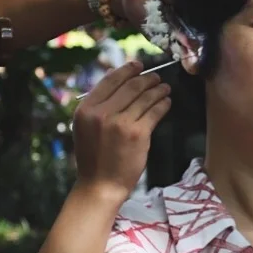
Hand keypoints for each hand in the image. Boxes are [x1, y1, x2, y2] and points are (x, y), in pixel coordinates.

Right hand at [70, 61, 171, 199]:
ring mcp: (121, 123)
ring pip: (145, 97)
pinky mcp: (138, 133)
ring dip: (158, 89)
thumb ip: (98, 106)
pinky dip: (163, 104)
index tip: (138, 66)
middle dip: (147, 78)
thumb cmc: (94, 158)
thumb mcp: (85, 127)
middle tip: (156, 78)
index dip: (127, 70)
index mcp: (86, 109)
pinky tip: (166, 102)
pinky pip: (154, 111)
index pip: (110, 80)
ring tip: (164, 88)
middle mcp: (102, 113)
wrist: (100, 185)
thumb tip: (117, 79)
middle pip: (130, 86)